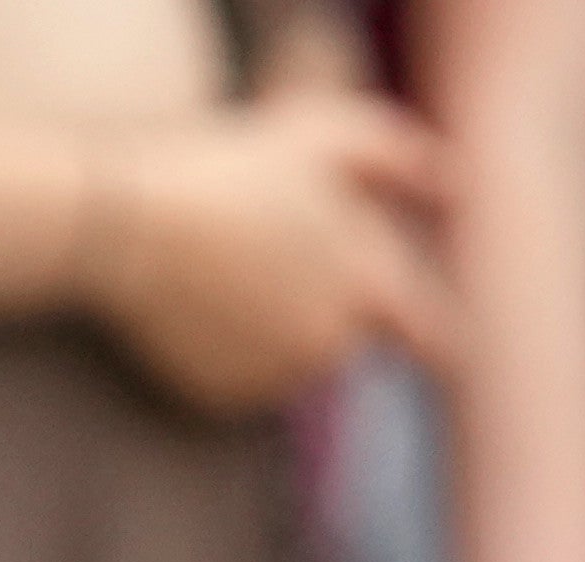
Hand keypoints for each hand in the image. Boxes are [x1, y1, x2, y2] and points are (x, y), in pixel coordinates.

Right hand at [76, 89, 453, 416]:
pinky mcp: (218, 401)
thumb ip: (408, 163)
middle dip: (322, 316)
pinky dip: (227, 357)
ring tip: (225, 282)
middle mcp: (329, 345)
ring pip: (292, 366)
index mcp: (369, 287)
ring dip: (274, 337)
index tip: (447, 355)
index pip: (434, 339)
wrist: (128, 225)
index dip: (441, 343)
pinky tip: (196, 313)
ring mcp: (271, 379)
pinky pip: (240, 385)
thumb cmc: (233, 169)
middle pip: (345, 343)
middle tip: (267, 268)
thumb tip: (457, 192)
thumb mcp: (332, 138)